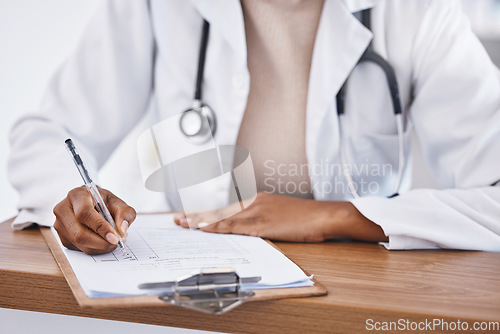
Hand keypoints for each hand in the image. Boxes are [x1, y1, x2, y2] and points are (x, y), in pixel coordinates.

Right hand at [53, 186, 135, 254]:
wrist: (92, 203)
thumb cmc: (104, 202)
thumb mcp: (118, 202)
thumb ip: (124, 213)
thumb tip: (122, 230)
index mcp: (77, 195)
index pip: (85, 214)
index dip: (101, 227)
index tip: (115, 237)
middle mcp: (63, 209)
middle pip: (79, 233)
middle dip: (101, 242)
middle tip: (117, 242)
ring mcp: (60, 225)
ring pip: (80, 243)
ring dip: (100, 246)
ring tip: (112, 240)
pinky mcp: (62, 237)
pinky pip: (79, 249)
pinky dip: (95, 248)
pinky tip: (102, 241)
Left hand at [174, 192, 387, 242]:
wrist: (325, 215)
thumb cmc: (307, 217)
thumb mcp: (281, 216)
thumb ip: (265, 220)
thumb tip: (253, 230)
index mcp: (258, 200)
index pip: (227, 207)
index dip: (208, 212)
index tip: (192, 214)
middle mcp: (254, 202)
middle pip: (220, 209)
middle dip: (198, 215)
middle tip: (178, 219)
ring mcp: (258, 211)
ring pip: (223, 216)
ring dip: (201, 221)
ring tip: (183, 224)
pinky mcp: (263, 222)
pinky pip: (235, 225)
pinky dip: (218, 227)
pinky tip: (205, 229)